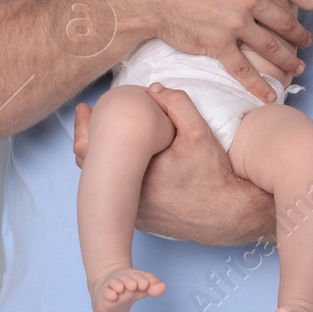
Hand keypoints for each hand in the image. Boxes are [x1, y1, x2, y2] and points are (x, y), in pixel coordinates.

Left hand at [74, 84, 271, 245]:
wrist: (228, 214)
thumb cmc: (214, 174)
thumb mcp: (199, 132)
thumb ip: (177, 104)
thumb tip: (153, 89)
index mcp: (135, 173)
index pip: (92, 148)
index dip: (84, 126)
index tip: (84, 108)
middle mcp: (128, 198)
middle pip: (92, 166)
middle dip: (88, 140)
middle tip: (87, 117)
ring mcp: (132, 213)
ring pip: (105, 184)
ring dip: (103, 160)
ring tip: (106, 137)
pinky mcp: (141, 222)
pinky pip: (120, 197)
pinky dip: (117, 179)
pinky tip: (126, 163)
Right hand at [121, 0, 312, 100]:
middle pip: (287, 17)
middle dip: (302, 30)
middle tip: (309, 37)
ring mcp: (234, 25)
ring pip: (272, 45)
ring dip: (290, 58)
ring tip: (299, 65)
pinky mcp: (218, 46)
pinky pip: (243, 69)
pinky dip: (258, 85)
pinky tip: (270, 96)